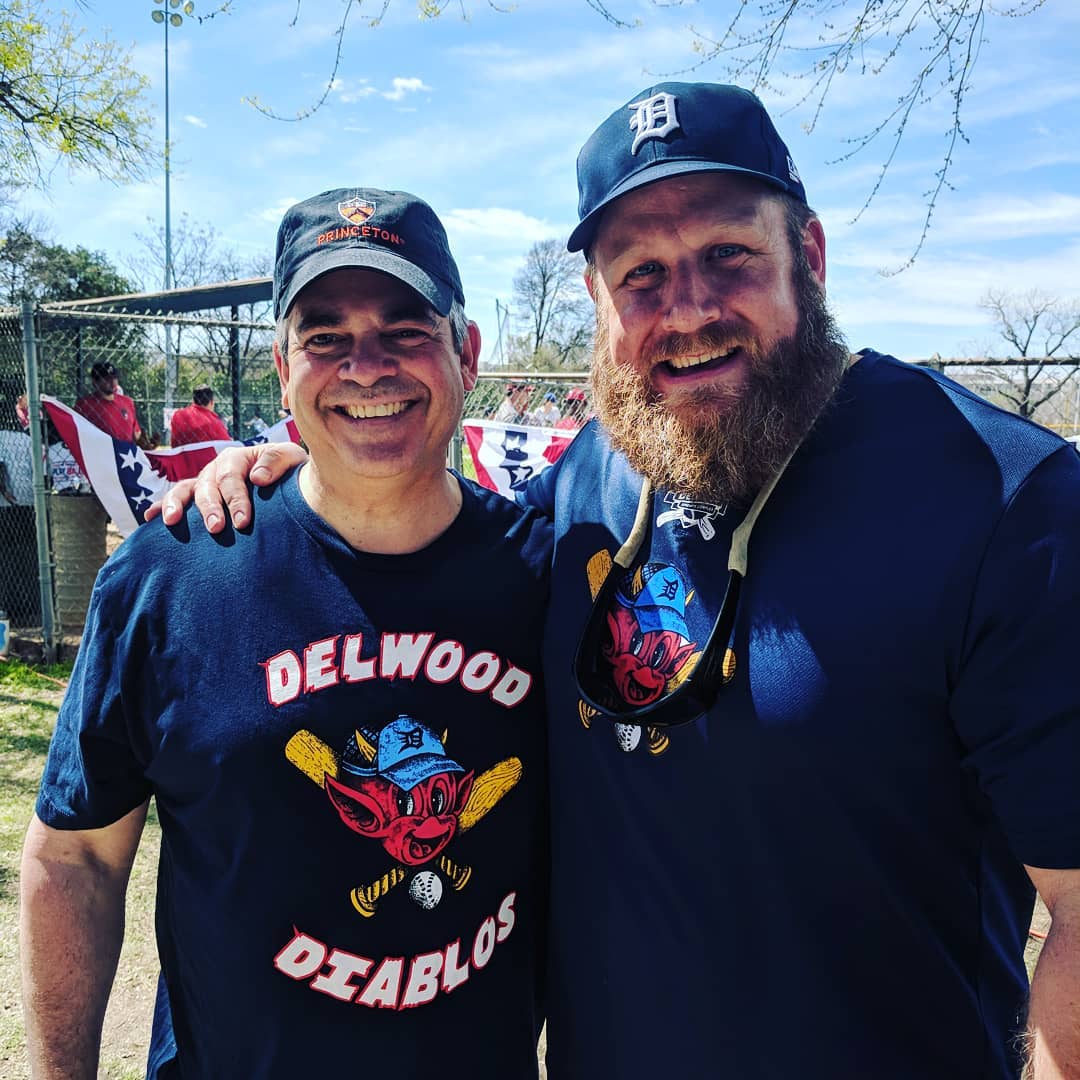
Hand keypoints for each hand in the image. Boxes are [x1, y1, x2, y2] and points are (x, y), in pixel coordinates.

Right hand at [144, 442, 307, 531]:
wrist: (288, 479)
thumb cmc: (290, 470)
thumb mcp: (291, 458)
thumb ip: (276, 462)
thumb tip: (257, 477)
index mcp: (237, 458)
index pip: (232, 478)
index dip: (236, 499)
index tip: (242, 522)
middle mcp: (216, 468)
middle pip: (207, 487)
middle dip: (210, 509)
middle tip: (216, 528)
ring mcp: (205, 482)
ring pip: (185, 490)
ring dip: (176, 505)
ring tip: (172, 522)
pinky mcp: (199, 496)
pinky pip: (177, 499)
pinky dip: (161, 506)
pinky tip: (149, 519)